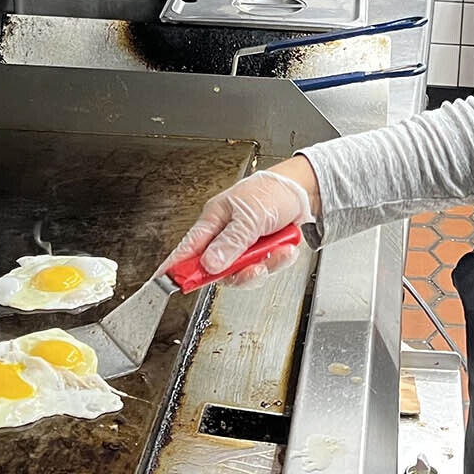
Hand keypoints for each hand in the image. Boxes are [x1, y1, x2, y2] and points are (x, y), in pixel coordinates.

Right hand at [160, 167, 313, 286]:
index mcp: (215, 220)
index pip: (189, 248)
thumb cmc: (272, 191)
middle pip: (217, 270)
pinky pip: (265, 269)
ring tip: (276, 251)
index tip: (169, 282)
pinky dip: (277, 261)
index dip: (177, 267)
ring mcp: (244, 247)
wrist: (304, 190)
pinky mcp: (262, 253)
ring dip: (263, 266)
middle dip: (237, 273)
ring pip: (243, 273)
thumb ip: (230, 241)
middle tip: (252, 269)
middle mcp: (226, 236)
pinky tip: (285, 248)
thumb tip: (210, 264)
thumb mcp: (250, 215)